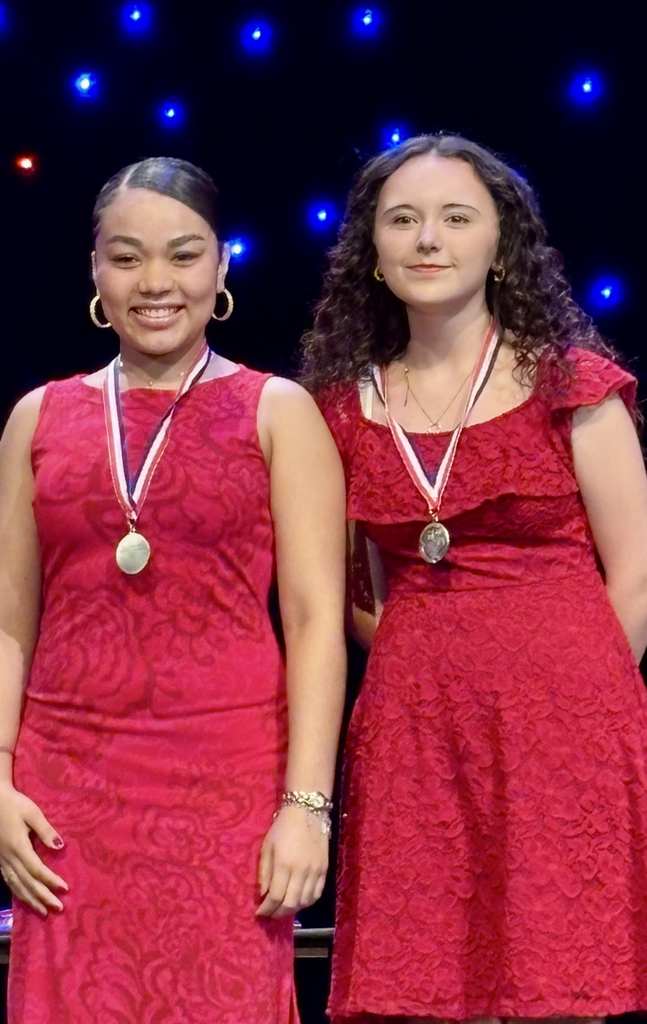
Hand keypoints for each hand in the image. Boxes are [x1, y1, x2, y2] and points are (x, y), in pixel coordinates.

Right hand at [0, 782, 67, 915]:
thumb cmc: (14, 804)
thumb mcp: (32, 812)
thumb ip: (45, 830)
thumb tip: (60, 847)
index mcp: (18, 846)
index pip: (36, 869)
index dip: (50, 881)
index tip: (65, 889)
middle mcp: (8, 857)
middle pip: (27, 882)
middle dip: (42, 896)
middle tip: (58, 908)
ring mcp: (1, 860)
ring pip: (16, 885)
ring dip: (30, 899)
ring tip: (43, 911)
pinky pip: (8, 881)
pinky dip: (18, 893)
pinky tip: (25, 899)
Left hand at [256, 805, 328, 918]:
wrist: (307, 812)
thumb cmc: (282, 828)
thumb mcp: (267, 847)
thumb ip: (264, 872)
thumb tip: (264, 894)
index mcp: (284, 864)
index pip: (275, 897)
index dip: (266, 909)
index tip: (259, 913)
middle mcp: (301, 871)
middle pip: (290, 903)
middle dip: (278, 913)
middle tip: (270, 914)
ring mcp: (315, 871)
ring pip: (305, 902)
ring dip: (292, 909)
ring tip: (283, 908)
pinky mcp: (324, 870)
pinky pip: (317, 894)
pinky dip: (307, 902)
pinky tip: (299, 901)